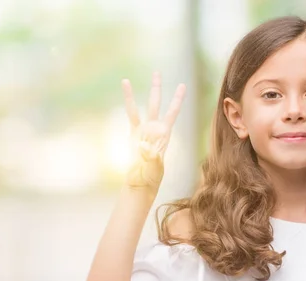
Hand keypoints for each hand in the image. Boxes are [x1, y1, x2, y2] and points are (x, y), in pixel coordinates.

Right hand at [122, 72, 185, 191]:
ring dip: (137, 94)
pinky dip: (127, 102)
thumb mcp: (154, 165)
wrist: (141, 182)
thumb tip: (146, 144)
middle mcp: (154, 129)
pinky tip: (123, 90)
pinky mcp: (132, 135)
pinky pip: (129, 116)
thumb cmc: (151, 176)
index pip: (172, 112)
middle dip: (157, 88)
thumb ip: (152, 154)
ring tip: (128, 79)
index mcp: (163, 135)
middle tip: (156, 72)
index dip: (177, 99)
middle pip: (157, 104)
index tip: (182, 85)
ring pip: (141, 107)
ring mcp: (143, 130)